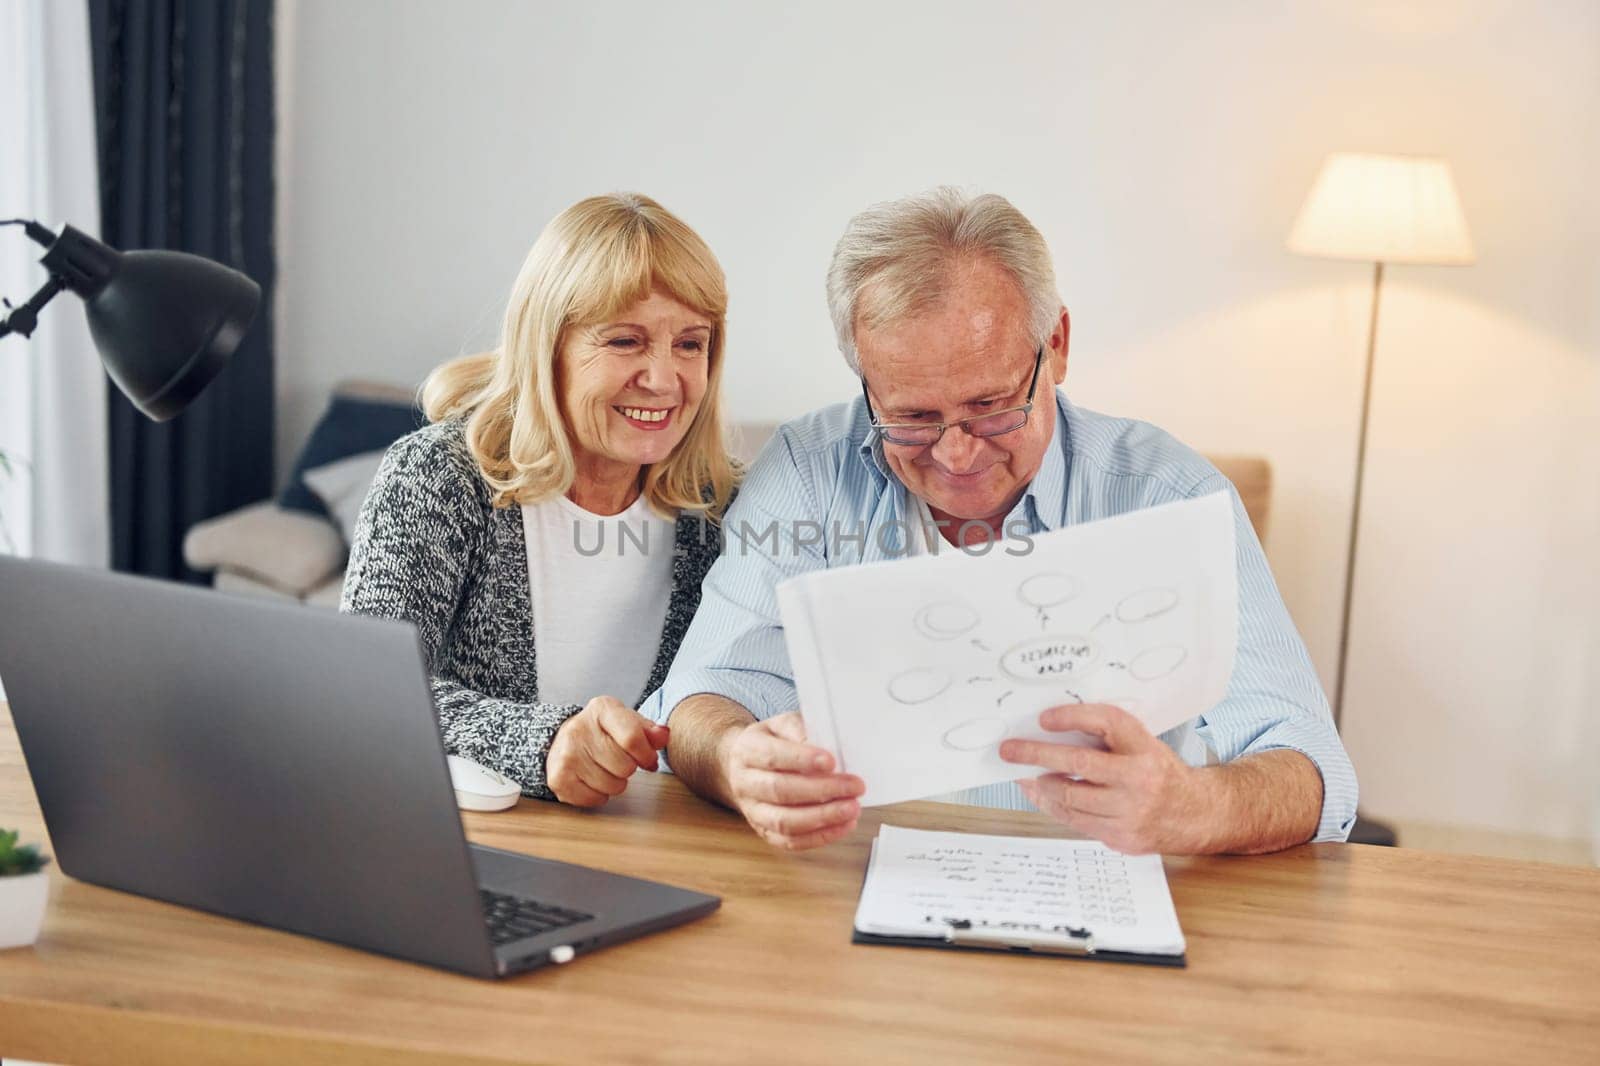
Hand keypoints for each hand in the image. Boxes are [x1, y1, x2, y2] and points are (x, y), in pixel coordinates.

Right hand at [547, 696, 670, 807]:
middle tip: (619, 761)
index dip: (646, 755)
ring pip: (612, 786)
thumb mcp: (628, 722)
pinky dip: (599, 795)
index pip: (632, 738)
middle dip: (629, 768)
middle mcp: (578, 729)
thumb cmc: (603, 732)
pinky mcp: (558, 778)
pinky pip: (595, 799)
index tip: (648, 760)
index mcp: (601, 709)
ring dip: (615, 783)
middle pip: (625, 766)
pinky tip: (593, 780)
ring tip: (606, 770)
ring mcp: (566, 754)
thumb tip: (663, 735)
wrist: (563, 739)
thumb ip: (650, 731)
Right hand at [720, 711, 864, 850]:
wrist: (746, 765)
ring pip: (784, 821)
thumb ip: (802, 731)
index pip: (773, 756)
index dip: (803, 760)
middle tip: (854, 787)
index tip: (832, 762)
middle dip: (821, 791)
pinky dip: (819, 837)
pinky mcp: (764, 831)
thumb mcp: (783, 725)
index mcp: (748, 749)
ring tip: (852, 809)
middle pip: (780, 791)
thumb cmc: (773, 742)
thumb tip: (827, 747)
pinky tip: (842, 825)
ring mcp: (752, 810)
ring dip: (823, 818)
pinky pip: (790, 841)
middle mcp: (745, 782)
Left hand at [999, 703, 1210, 853]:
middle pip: (1078, 765)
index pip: (1105, 725)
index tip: (1043, 718)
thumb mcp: (1142, 742)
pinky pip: (1076, 822)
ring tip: (1024, 773)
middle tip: (1010, 750)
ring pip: (1071, 799)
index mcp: (1145, 752)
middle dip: (1037, 755)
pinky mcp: (1120, 838)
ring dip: (1041, 785)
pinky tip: (1040, 794)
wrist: (1196, 814)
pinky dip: (1052, 806)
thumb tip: (1053, 728)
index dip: (1071, 718)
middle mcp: (1139, 784)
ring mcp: (1129, 815)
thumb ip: (1106, 733)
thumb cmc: (1160, 772)